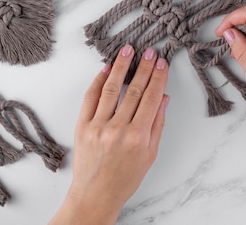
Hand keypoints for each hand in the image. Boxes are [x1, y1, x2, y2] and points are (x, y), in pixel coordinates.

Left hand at [50, 45, 169, 224]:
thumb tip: (163, 98)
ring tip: (127, 50)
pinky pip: (90, 98)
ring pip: (112, 89)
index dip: (158, 78)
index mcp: (138, 136)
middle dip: (143, 68)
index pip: (151, 98)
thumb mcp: (150, 154)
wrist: (95, 195)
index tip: (162, 63)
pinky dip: (98, 81)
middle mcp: (117, 129)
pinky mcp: (82, 126)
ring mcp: (98, 126)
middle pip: (134, 90)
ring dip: (121, 67)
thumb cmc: (125, 178)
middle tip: (149, 52)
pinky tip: (106, 69)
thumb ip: (157, 124)